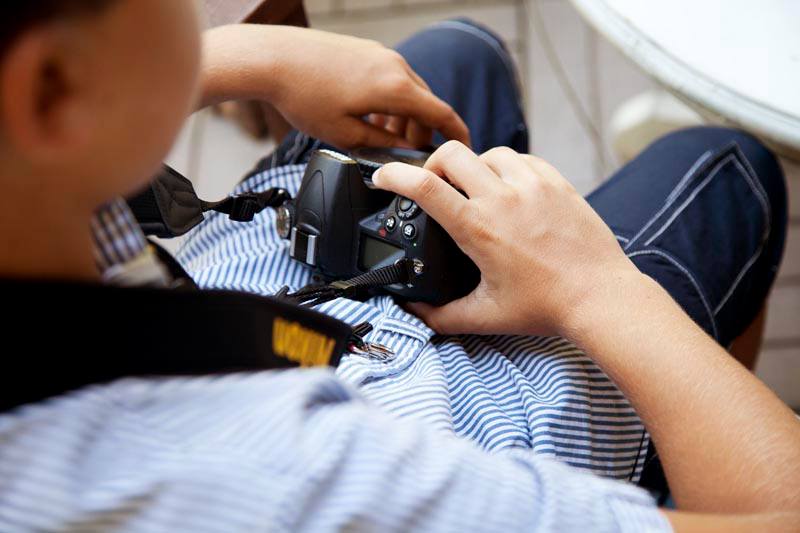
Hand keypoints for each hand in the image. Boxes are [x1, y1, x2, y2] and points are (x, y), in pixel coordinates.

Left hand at [200, 25, 469, 149]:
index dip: (457, 136)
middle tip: (409, 156)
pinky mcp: (365, 50)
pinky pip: (390, 78)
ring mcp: (380, 54)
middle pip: (425, 104)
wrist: (272, 58)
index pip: (442, 114)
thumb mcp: (345, 134)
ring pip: (407, 91)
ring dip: (403, 117)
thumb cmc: (303, 95)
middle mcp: (395, 66)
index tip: (465, 150)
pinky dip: (389, 100)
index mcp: (396, 88)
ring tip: (382, 137)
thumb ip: (381, 144)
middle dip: (422, 132)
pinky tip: (368, 115)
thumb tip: (401, 152)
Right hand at [372, 141, 639, 335]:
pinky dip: (507, 167)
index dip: (394, 175)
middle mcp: (503, 198)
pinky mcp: (558, 183)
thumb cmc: (547, 307)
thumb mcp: (485, 316)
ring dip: (473, 165)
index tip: (383, 177)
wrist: (600, 297)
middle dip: (433, 164)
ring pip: (489, 152)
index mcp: (478, 228)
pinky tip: (509, 188)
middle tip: (434, 184)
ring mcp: (533, 186)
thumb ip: (441, 316)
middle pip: (452, 154)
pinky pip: (523, 159)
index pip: (424, 187)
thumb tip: (416, 312)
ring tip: (475, 189)